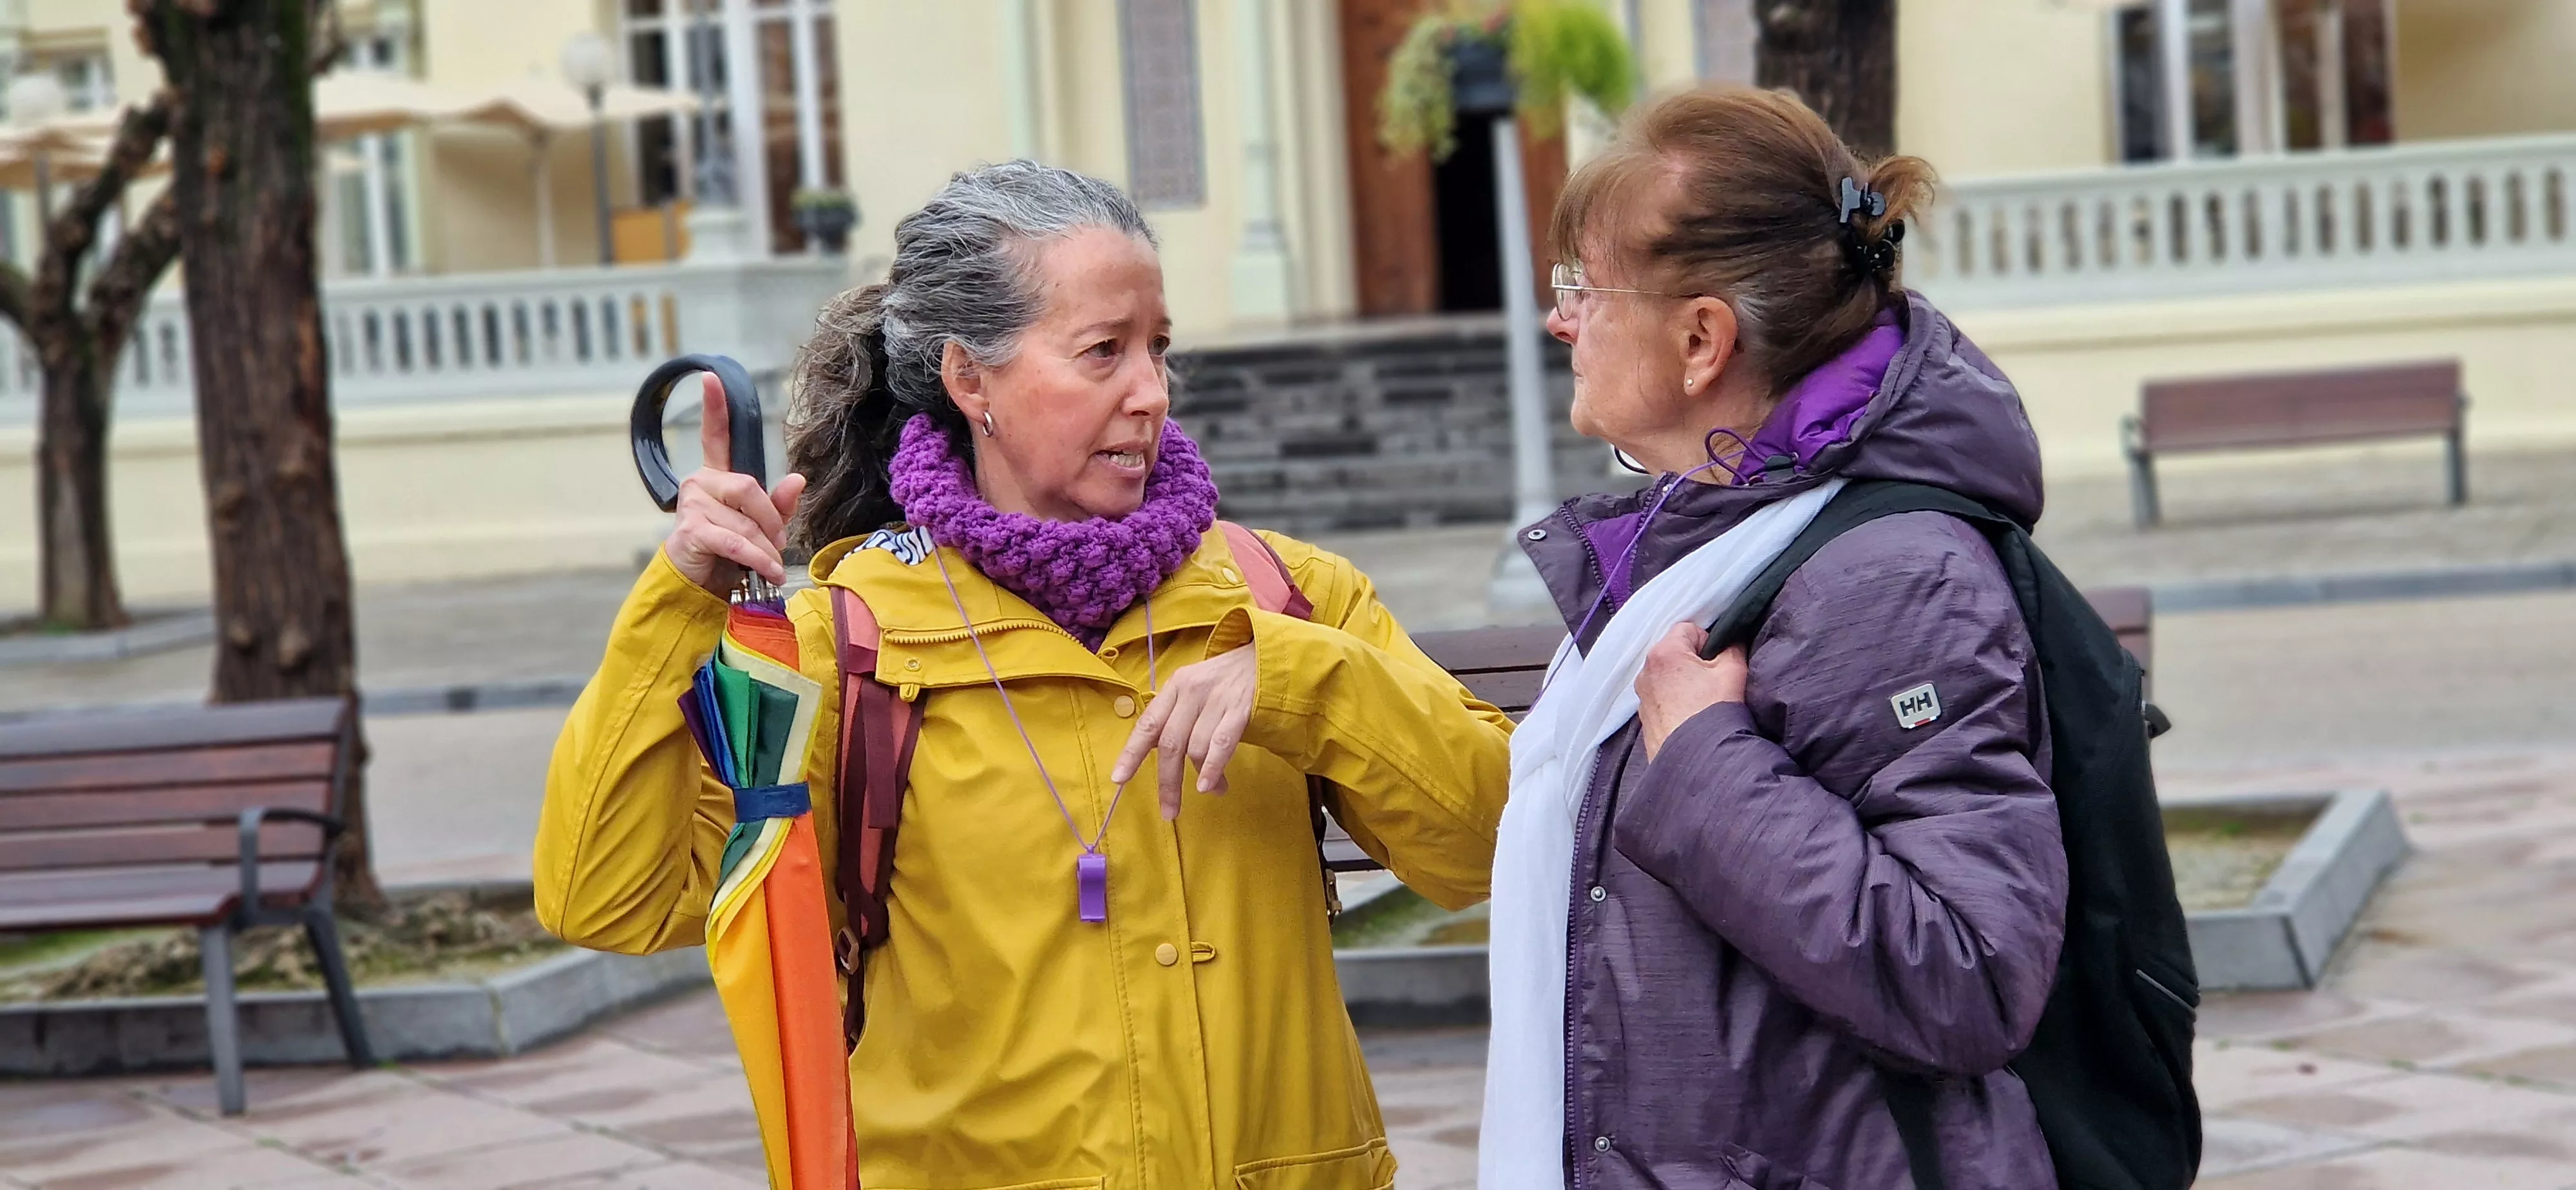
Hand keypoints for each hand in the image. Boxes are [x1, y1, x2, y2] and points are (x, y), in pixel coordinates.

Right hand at [663, 372, 807, 593]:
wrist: (696, 584)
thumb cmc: (726, 552)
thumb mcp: (759, 526)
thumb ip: (778, 504)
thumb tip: (797, 478)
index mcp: (716, 476)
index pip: (715, 435)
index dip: (715, 407)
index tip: (711, 377)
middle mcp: (700, 483)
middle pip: (750, 488)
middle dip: (772, 520)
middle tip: (778, 543)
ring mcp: (693, 506)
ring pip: (745, 520)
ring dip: (766, 548)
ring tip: (768, 564)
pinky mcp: (692, 530)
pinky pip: (736, 541)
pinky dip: (759, 559)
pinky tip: (769, 572)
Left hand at [1110, 643, 1259, 819]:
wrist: (1269, 655)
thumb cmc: (1228, 679)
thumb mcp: (1196, 688)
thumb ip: (1179, 716)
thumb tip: (1168, 759)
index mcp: (1175, 686)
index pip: (1148, 723)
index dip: (1131, 753)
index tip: (1119, 779)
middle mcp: (1191, 691)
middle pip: (1170, 743)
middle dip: (1168, 782)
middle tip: (1169, 811)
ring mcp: (1217, 699)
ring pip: (1197, 747)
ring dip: (1202, 777)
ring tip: (1211, 791)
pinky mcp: (1241, 708)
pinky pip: (1221, 743)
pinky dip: (1212, 768)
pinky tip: (1209, 785)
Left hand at [1635, 623, 1746, 759]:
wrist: (1698, 760)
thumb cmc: (1712, 713)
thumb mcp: (1733, 671)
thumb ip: (1733, 647)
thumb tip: (1730, 642)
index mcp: (1663, 653)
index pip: (1688, 629)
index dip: (1709, 642)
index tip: (1719, 662)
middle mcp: (1646, 672)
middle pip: (1675, 652)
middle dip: (1696, 662)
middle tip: (1714, 682)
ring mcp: (1643, 696)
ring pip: (1668, 676)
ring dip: (1686, 682)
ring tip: (1704, 701)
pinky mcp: (1646, 718)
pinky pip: (1663, 698)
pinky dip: (1677, 701)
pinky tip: (1692, 715)